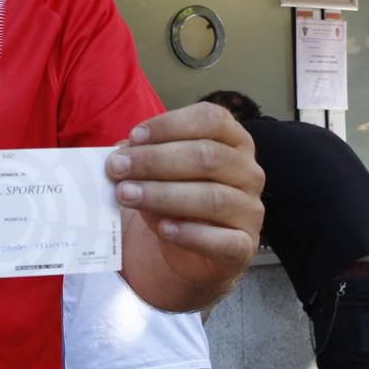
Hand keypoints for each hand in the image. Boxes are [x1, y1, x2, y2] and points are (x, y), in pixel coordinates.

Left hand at [107, 103, 263, 308]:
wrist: (190, 248)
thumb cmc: (176, 197)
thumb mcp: (158, 171)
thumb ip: (144, 158)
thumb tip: (121, 153)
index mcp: (234, 140)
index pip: (211, 119)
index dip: (171, 125)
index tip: (134, 137)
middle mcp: (249, 171)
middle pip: (208, 156)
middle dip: (156, 160)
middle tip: (117, 168)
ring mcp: (250, 210)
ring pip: (213, 197)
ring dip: (163, 194)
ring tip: (126, 195)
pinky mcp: (244, 246)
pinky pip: (222, 240)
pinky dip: (190, 234)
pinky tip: (163, 228)